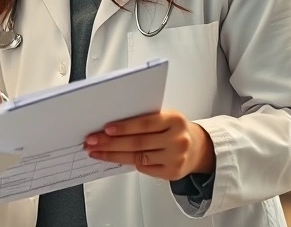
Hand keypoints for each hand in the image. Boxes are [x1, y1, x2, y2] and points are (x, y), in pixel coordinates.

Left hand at [83, 111, 214, 180]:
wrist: (198, 148)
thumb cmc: (174, 130)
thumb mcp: (165, 118)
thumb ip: (145, 120)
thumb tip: (111, 127)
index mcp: (174, 120)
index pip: (145, 123)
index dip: (124, 127)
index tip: (105, 129)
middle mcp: (177, 140)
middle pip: (138, 143)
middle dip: (110, 143)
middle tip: (92, 142)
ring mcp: (176, 158)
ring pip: (138, 157)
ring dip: (113, 155)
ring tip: (96, 152)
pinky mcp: (172, 173)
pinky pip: (144, 168)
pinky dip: (128, 162)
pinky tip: (114, 158)